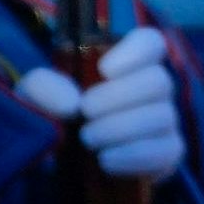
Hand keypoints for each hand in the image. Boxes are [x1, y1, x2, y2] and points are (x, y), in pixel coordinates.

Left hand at [15, 23, 187, 178]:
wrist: (58, 161)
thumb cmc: (54, 115)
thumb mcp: (35, 96)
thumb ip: (43, 88)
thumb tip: (71, 103)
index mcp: (127, 63)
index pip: (151, 43)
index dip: (136, 52)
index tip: (105, 69)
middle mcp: (153, 89)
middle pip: (159, 81)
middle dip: (119, 97)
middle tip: (85, 111)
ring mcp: (165, 121)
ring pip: (162, 116)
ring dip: (122, 128)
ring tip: (87, 139)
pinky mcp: (168, 153)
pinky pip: (166, 150)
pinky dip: (134, 155)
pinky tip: (106, 160)